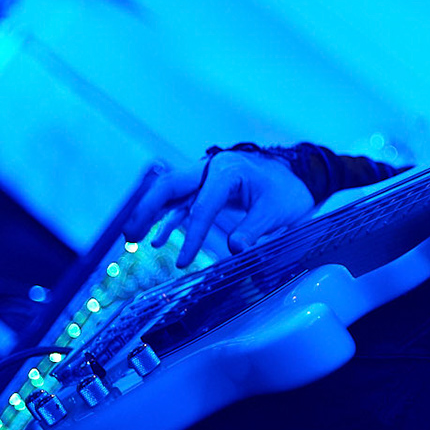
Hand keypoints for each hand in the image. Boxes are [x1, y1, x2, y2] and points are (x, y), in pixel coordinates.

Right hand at [123, 150, 315, 263]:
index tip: (184, 261)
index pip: (202, 206)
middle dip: (147, 210)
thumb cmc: (288, 189)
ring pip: (170, 192)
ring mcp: (207, 177)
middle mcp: (211, 168)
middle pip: (169, 186)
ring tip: (131, 238)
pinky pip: (181, 202)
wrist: (299, 175)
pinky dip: (167, 219)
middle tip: (130, 236)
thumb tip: (235, 249)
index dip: (192, 236)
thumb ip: (254, 229)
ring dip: (149, 213)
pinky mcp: (207, 188)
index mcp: (228, 170)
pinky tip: (157, 239)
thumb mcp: (276, 210)